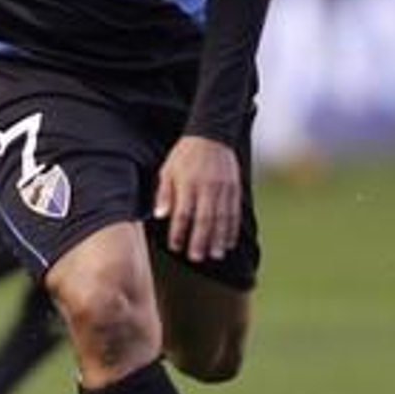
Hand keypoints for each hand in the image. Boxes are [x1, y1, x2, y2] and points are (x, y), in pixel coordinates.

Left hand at [153, 134, 240, 263]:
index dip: (179, 231)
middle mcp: (207, 187)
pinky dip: (232, 229)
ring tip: (214, 255)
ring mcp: (223, 188)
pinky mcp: (234, 188)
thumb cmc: (184, 156)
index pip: (183, 213)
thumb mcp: (167, 170)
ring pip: (222, 218)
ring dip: (218, 239)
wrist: (211, 135)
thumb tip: (160, 215)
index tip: (175, 246)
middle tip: (196, 258)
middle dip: (200, 241)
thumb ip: (164, 193)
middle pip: (204, 219)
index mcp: (188, 183)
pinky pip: (234, 212)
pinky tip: (228, 242)